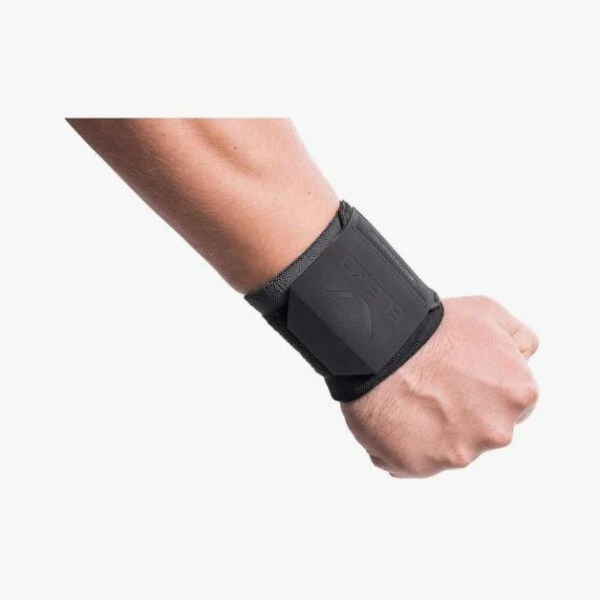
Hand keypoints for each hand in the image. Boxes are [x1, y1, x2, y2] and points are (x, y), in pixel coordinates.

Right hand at [341, 296, 538, 477]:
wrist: (380, 344)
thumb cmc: (431, 326)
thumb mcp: (489, 313)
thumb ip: (518, 341)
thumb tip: (522, 357)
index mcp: (519, 395)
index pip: (510, 404)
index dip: (483, 389)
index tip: (458, 378)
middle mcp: (495, 431)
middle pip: (481, 430)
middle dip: (460, 414)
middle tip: (431, 387)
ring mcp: (456, 454)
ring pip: (446, 449)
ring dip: (429, 430)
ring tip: (405, 398)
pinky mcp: (417, 466)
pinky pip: (410, 461)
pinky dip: (401, 444)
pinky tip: (390, 416)